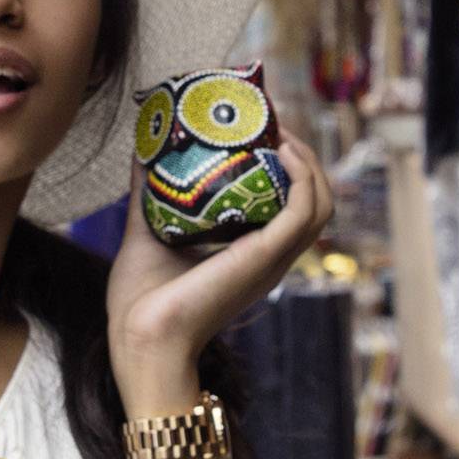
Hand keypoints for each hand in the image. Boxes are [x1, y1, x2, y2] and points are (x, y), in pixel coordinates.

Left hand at [105, 133, 333, 380]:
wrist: (140, 336)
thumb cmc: (141, 300)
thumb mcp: (148, 229)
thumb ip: (147, 191)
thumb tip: (140, 149)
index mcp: (249, 255)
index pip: (288, 207)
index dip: (287, 167)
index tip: (265, 129)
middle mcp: (269, 257)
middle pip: (312, 201)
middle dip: (301, 156)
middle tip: (273, 122)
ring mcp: (271, 259)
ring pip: (318, 205)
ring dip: (309, 163)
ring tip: (283, 133)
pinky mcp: (265, 258)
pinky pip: (304, 212)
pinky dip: (303, 179)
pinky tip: (284, 152)